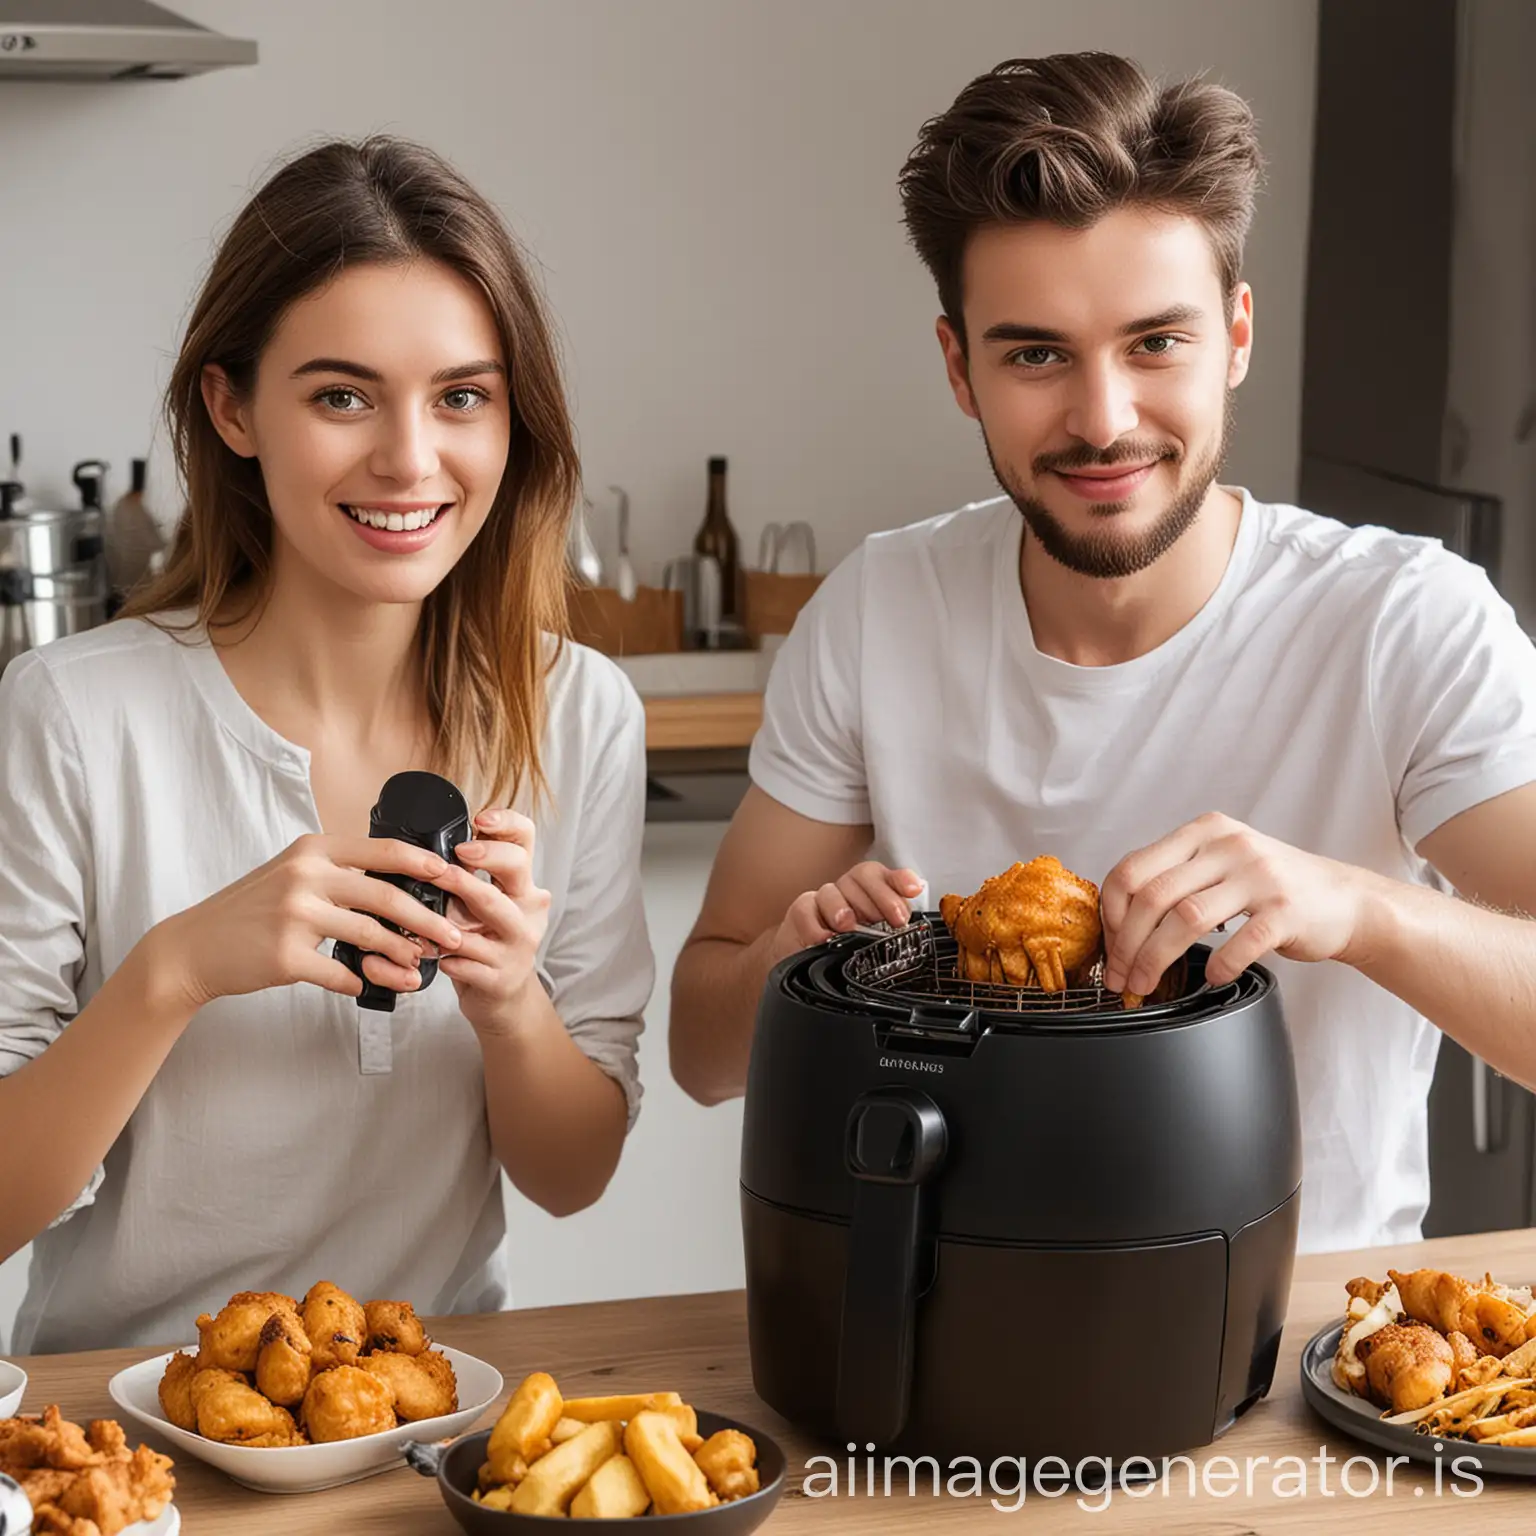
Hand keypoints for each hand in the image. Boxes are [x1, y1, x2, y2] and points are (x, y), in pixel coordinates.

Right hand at [156, 833, 465, 1007]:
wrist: (193, 947)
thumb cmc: (250, 910)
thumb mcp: (291, 872)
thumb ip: (337, 871)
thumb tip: (397, 881)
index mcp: (313, 850)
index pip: (383, 851)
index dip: (424, 864)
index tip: (453, 877)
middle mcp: (305, 877)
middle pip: (387, 897)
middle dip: (429, 920)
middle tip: (454, 937)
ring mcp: (294, 916)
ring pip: (370, 936)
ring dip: (403, 955)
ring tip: (421, 965)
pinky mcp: (285, 956)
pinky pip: (340, 973)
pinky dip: (361, 981)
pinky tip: (373, 986)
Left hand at [433, 807, 551, 1036]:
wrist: (502, 997)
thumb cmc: (483, 940)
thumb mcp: (481, 903)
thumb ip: (465, 876)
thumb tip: (425, 842)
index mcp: (522, 883)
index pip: (525, 839)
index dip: (506, 822)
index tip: (481, 818)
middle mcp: (528, 908)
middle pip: (516, 868)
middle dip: (485, 855)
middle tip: (455, 852)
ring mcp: (519, 943)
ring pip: (494, 913)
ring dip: (459, 902)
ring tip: (429, 899)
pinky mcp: (503, 976)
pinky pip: (471, 960)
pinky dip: (446, 955)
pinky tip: (426, 953)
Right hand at [772, 862, 923, 958]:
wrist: (810, 962)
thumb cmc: (849, 947)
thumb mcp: (879, 938)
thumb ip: (895, 922)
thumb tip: (915, 913)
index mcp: (870, 892)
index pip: (884, 875)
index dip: (900, 880)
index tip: (913, 890)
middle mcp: (847, 890)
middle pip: (862, 876)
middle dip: (880, 898)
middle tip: (893, 920)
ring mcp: (822, 899)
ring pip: (832, 890)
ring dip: (842, 907)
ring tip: (849, 925)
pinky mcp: (800, 912)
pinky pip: (805, 909)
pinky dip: (816, 925)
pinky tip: (825, 939)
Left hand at [1100, 812, 1377, 994]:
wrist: (1345, 900)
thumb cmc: (1273, 888)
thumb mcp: (1221, 863)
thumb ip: (1175, 878)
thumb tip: (1118, 922)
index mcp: (1203, 832)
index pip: (1133, 869)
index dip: (1112, 915)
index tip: (1110, 946)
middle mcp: (1229, 846)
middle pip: (1153, 897)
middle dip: (1128, 946)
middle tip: (1122, 977)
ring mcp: (1259, 875)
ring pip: (1186, 919)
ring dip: (1156, 960)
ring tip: (1148, 984)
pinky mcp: (1286, 909)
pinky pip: (1238, 943)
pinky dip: (1217, 966)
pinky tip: (1211, 976)